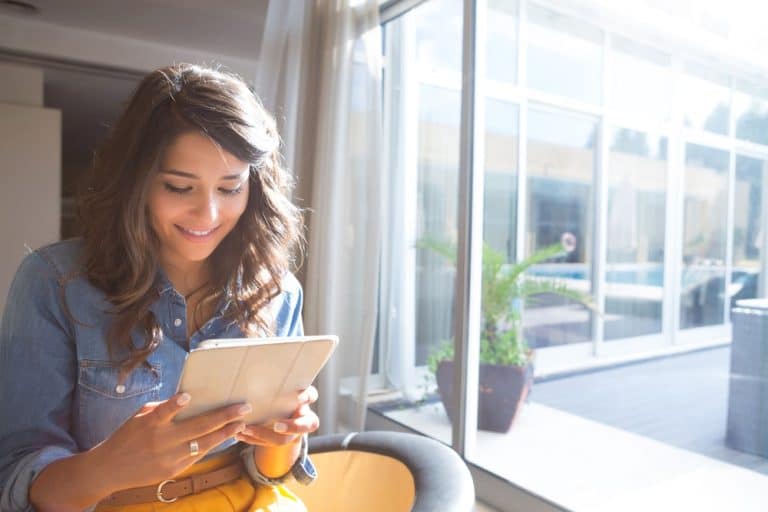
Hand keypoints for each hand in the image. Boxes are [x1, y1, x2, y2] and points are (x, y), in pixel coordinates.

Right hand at [91, 393, 249, 491]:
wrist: (110, 469)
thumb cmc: (127, 436)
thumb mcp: (139, 418)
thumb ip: (161, 409)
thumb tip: (186, 398)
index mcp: (149, 424)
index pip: (163, 412)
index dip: (175, 404)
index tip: (188, 396)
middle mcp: (161, 442)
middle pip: (196, 428)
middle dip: (224, 416)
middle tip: (243, 408)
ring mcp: (169, 458)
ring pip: (203, 444)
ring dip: (225, 433)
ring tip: (241, 424)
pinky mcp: (172, 471)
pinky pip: (196, 456)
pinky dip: (211, 445)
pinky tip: (225, 437)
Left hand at [234, 386, 318, 477]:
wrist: (278, 407)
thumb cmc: (278, 389)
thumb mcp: (282, 383)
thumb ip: (277, 379)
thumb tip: (260, 364)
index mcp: (305, 399)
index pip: (311, 396)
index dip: (306, 398)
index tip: (299, 398)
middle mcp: (303, 416)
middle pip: (304, 426)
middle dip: (291, 427)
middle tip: (277, 426)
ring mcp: (292, 431)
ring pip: (283, 440)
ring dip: (263, 435)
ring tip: (245, 429)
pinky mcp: (279, 439)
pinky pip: (267, 444)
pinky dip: (253, 439)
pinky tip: (240, 435)